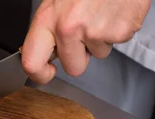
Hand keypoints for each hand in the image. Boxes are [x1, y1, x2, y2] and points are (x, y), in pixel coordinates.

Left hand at [21, 0, 150, 83]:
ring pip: (98, 54)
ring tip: (100, 13)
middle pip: (74, 68)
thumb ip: (48, 27)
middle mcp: (70, 28)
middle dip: (80, 56)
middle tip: (83, 32)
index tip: (47, 72)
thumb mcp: (56, 0)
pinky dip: (116, 30)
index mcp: (48, 19)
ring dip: (99, 40)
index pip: (32, 62)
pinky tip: (113, 11)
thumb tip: (42, 51)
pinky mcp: (122, 32)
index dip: (40, 75)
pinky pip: (117, 43)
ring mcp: (98, 32)